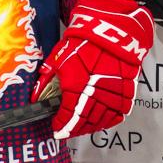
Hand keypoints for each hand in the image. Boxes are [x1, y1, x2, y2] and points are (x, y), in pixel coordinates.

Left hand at [31, 0, 152, 139]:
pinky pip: (117, 116)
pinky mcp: (126, 93)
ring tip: (80, 127)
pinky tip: (99, 121)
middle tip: (67, 130)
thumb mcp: (59, 58)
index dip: (60, 126)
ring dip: (88, 127)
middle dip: (73, 129)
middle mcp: (95, 95)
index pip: (67, 117)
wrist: (112, 32)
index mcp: (76, 87)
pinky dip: (106, 122)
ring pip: (100, 122)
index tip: (56, 128)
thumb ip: (47, 80)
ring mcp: (113, 96)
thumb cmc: (84, 42)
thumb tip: (36, 97)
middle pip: (83, 123)